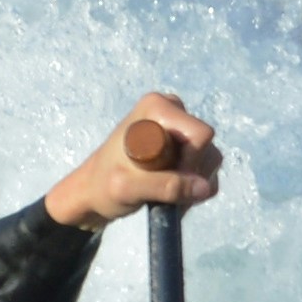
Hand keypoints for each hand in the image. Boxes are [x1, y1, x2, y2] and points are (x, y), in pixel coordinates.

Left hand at [41, 91, 224, 229]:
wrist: (93, 194)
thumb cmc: (103, 186)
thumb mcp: (129, 188)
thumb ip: (166, 186)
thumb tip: (205, 187)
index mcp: (158, 107)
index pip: (199, 135)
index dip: (188, 163)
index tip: (159, 176)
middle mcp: (173, 110)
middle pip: (206, 148)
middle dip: (190, 174)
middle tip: (160, 187)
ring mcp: (179, 128)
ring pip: (209, 160)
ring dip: (191, 183)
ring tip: (162, 192)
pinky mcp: (184, 145)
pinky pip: (205, 168)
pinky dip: (192, 186)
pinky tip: (168, 192)